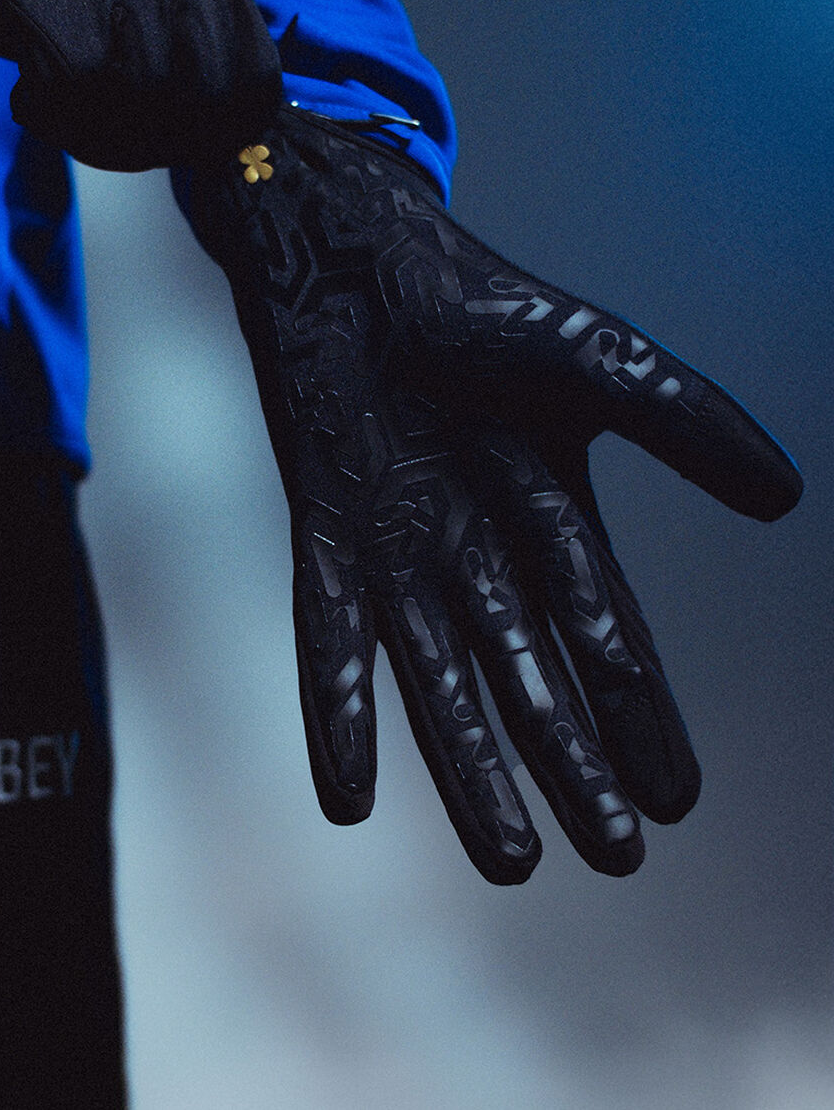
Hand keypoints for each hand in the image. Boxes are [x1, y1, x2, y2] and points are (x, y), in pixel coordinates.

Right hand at [0, 0, 281, 170]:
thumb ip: (181, 28)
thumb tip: (226, 125)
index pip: (253, 72)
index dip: (224, 128)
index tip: (187, 145)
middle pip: (202, 98)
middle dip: (163, 140)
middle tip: (113, 138)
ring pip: (143, 101)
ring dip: (101, 134)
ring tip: (61, 109)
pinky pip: (75, 99)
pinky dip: (50, 117)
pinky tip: (26, 94)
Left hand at [182, 104, 800, 882]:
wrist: (355, 254)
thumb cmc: (477, 302)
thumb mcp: (597, 360)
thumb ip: (684, 421)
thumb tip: (789, 496)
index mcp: (550, 515)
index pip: (606, 635)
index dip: (640, 717)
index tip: (674, 802)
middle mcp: (476, 549)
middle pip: (530, 677)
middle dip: (568, 762)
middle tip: (613, 855)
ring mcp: (399, 547)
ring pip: (439, 679)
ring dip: (468, 768)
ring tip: (512, 863)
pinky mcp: (328, 532)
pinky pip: (332, 636)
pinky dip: (341, 710)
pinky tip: (350, 798)